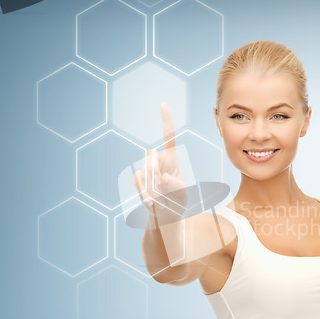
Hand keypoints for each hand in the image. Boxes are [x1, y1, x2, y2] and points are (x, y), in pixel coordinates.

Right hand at [132, 102, 187, 217]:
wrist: (165, 215)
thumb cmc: (177, 201)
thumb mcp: (181, 194)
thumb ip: (175, 185)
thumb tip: (163, 178)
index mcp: (172, 159)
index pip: (169, 138)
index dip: (166, 121)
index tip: (163, 104)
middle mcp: (158, 160)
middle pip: (152, 157)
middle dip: (156, 173)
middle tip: (164, 190)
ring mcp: (147, 169)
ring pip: (145, 172)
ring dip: (154, 190)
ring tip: (163, 202)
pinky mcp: (138, 178)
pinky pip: (138, 182)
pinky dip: (145, 194)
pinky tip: (152, 203)